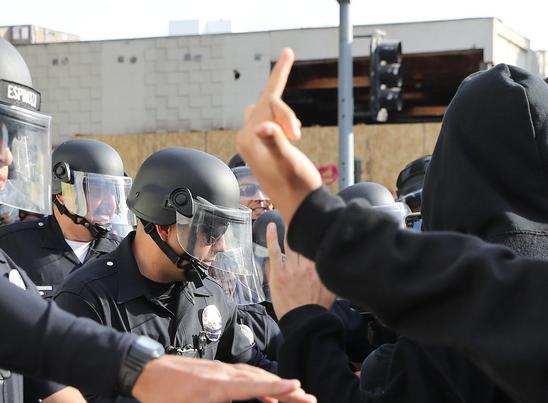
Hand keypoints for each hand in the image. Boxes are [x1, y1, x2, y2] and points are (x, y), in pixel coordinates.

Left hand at [131, 355, 315, 402]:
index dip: (278, 387)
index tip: (299, 388)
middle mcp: (223, 375)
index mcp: (217, 387)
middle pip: (262, 380)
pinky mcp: (217, 371)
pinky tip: (267, 393)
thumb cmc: (161, 396)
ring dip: (276, 384)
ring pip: (255, 376)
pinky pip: (245, 375)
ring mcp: (221, 371)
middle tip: (309, 399)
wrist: (145, 371)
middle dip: (287, 388)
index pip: (254, 386)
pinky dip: (260, 383)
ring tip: (296, 395)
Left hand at [236, 48, 322, 226]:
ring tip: (295, 139)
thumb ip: (275, 142)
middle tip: (298, 136)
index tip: (288, 51)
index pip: (267, 98)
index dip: (280, 74)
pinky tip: (289, 134)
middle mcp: (247, 138)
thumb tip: (262, 127)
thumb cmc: (297, 186)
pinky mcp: (262, 147)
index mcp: (250, 137)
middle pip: (268, 104)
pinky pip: (268, 120)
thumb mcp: (288, 162)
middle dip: (287, 115)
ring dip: (285, 118)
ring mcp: (253, 142)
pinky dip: (281, 120)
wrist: (300, 207)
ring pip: (268, 111)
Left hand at [267, 223, 335, 318]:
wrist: (305, 322)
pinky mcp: (279, 273)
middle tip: (301, 214)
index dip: (317, 232)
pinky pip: (275, 251)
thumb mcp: (333, 289)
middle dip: (303, 227)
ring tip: (288, 217)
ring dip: (289, 229)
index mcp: (320, 267)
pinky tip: (270, 226)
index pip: (318, 244)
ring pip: (291, 242)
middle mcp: (307, 265)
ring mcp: (292, 268)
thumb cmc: (318, 308)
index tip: (317, 222)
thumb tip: (336, 264)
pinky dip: (272, 237)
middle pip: (304, 240)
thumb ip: (332, 274)